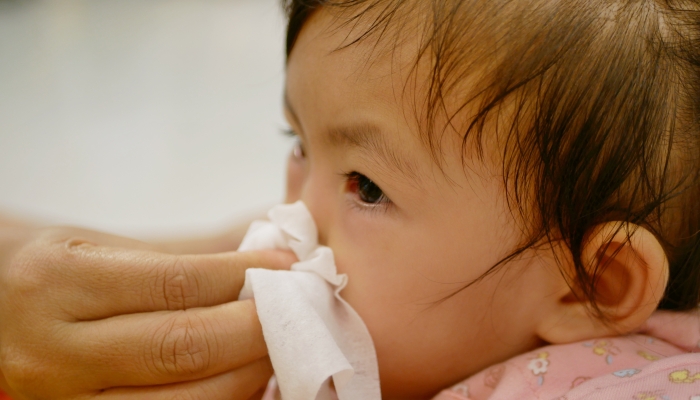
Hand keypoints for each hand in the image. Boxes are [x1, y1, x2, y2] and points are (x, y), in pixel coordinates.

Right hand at [0, 226, 294, 398]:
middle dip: (254, 330)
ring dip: (247, 375)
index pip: (175, 283)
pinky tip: (246, 381)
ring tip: (276, 347)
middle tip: (294, 310)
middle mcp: (54, 349)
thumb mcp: (106, 248)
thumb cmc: (63, 276)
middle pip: (181, 348)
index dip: (241, 276)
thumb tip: (272, 257)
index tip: (285, 265)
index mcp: (59, 281)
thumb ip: (185, 259)